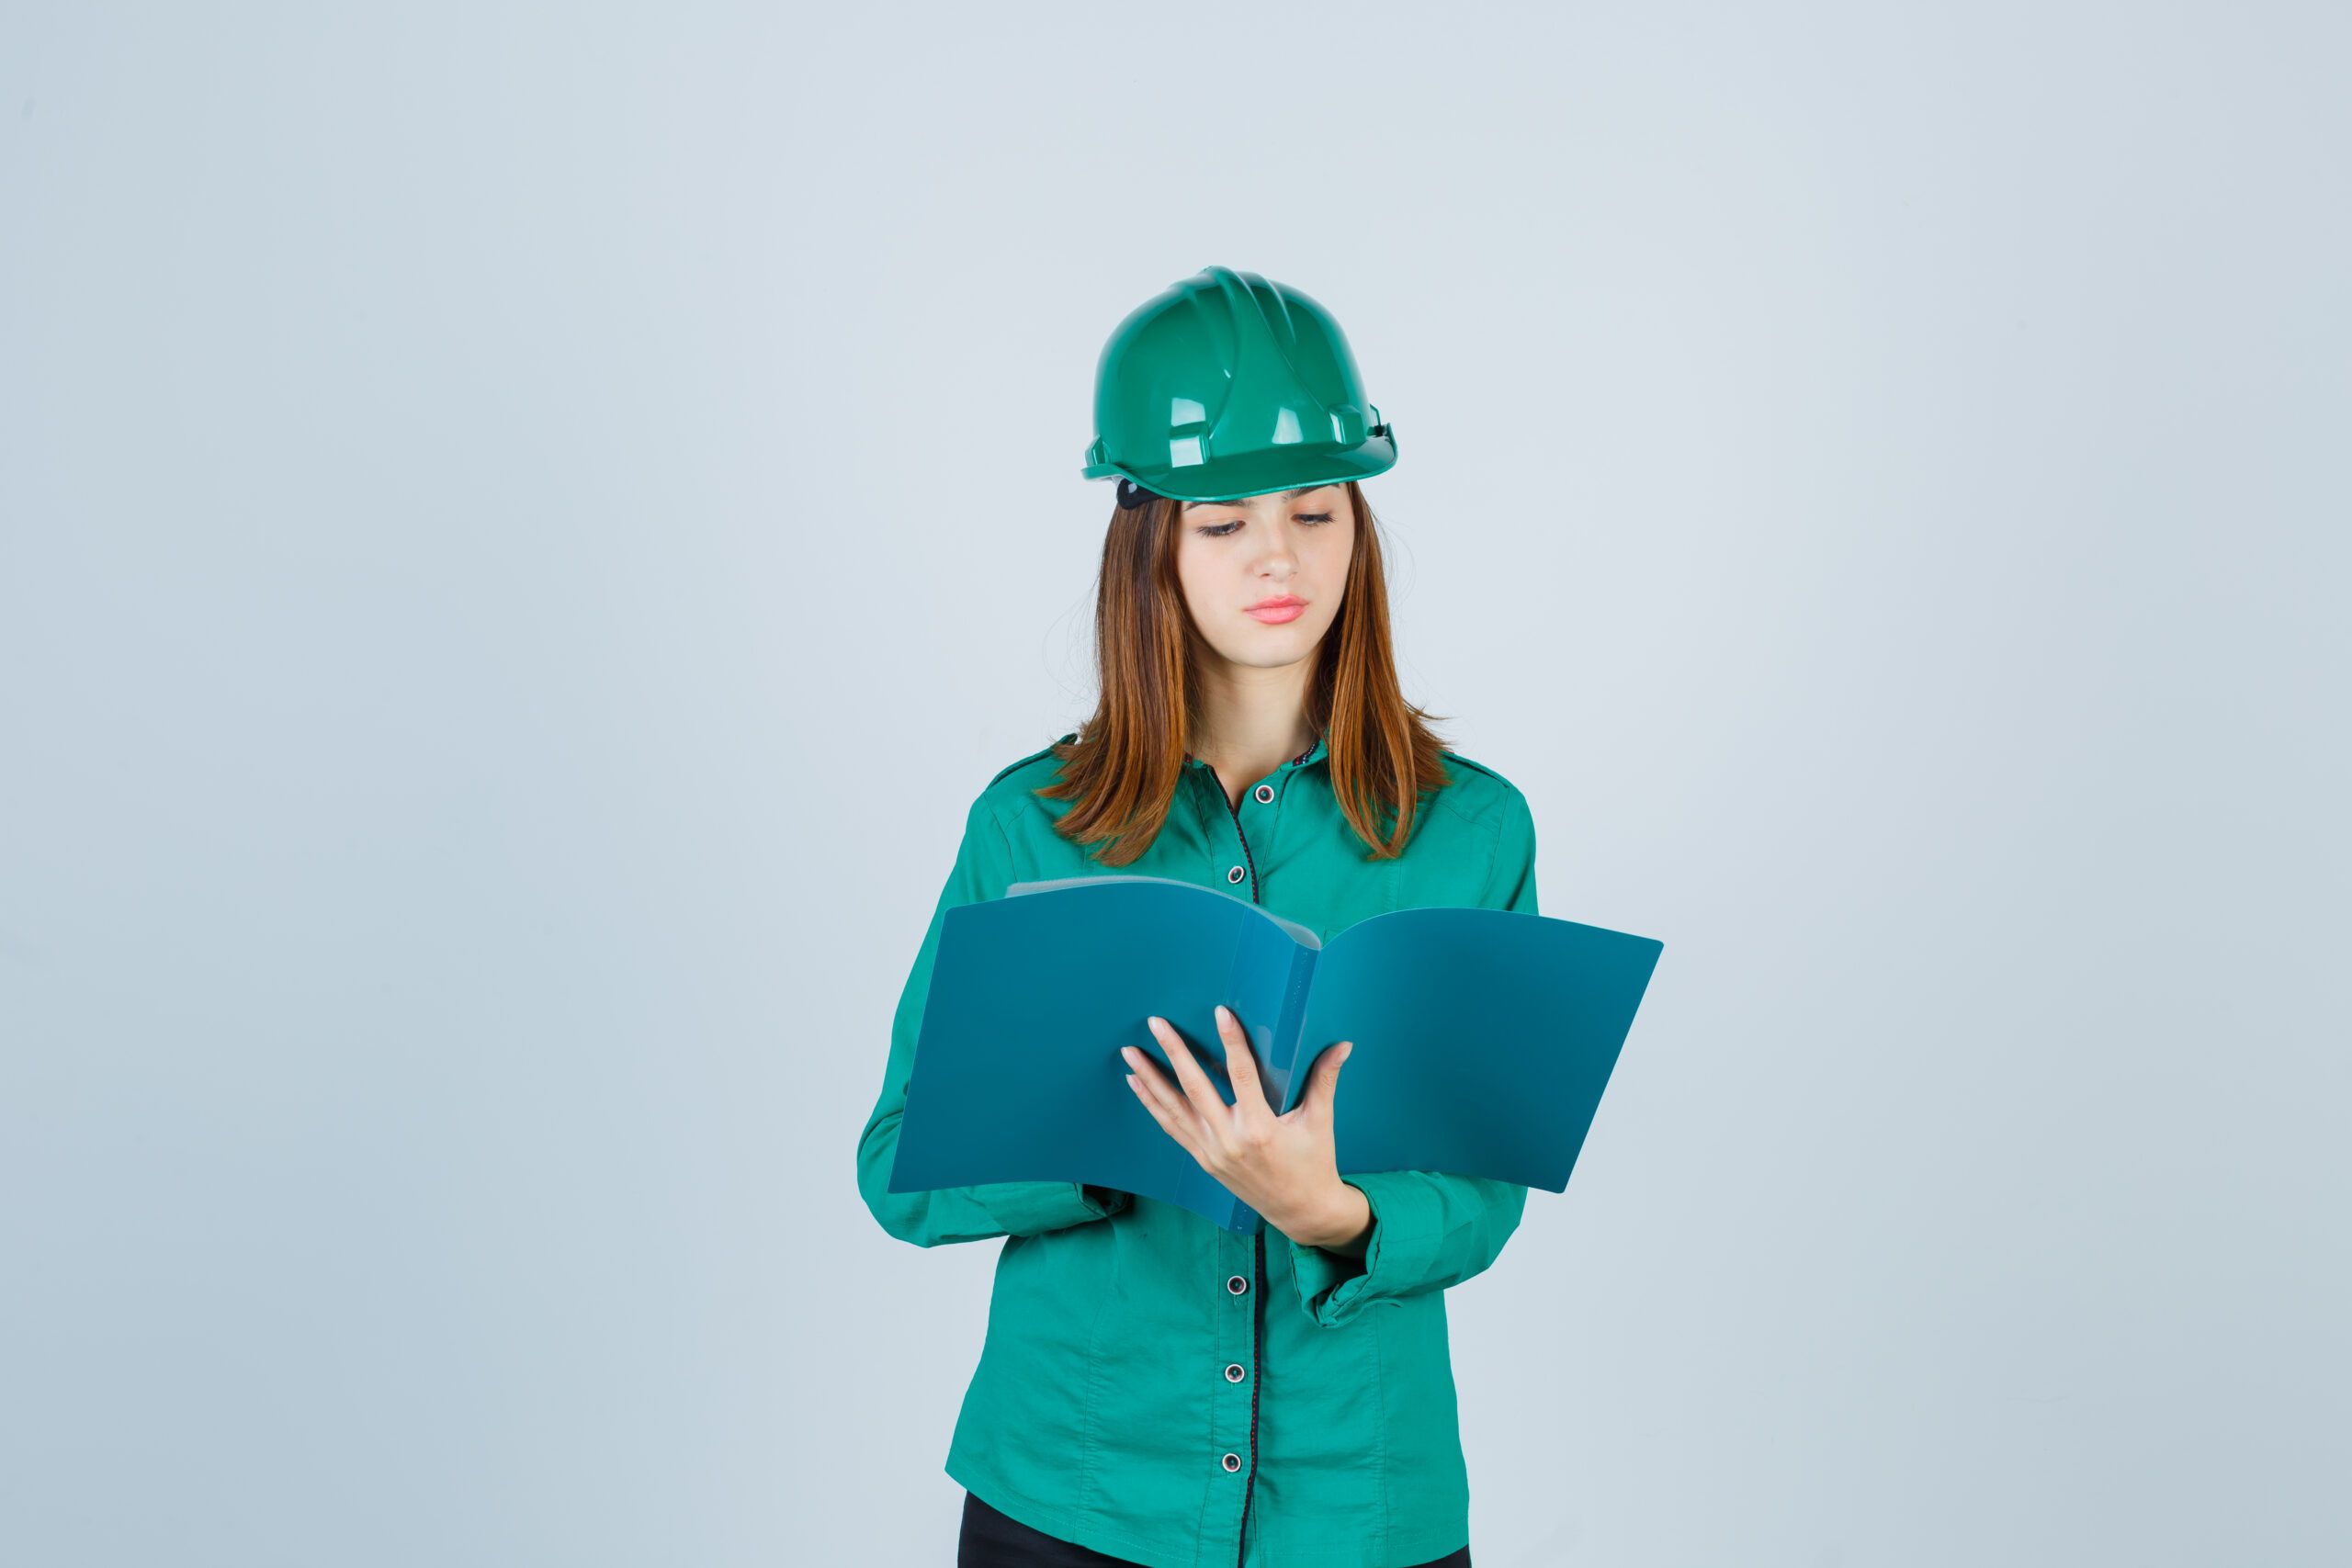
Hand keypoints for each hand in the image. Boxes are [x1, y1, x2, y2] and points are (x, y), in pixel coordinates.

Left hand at [1121, 1004, 1360, 1245]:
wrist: (1301, 1212)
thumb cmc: (1313, 1163)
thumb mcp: (1320, 1121)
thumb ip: (1325, 1079)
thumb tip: (1343, 1044)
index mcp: (1260, 1128)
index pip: (1242, 1074)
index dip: (1231, 1041)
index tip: (1220, 1012)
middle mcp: (1229, 1140)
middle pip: (1195, 1088)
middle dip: (1173, 1053)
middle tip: (1155, 1023)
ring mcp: (1211, 1151)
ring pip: (1174, 1109)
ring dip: (1150, 1079)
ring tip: (1130, 1052)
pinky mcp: (1203, 1159)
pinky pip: (1171, 1128)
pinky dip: (1152, 1105)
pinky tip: (1137, 1084)